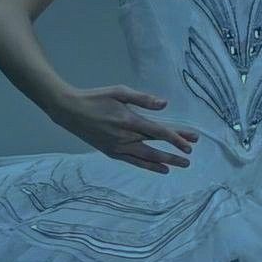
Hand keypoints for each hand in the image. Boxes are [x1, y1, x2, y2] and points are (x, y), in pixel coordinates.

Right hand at [50, 84, 198, 173]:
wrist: (70, 111)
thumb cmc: (96, 98)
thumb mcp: (120, 92)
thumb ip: (143, 99)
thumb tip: (165, 104)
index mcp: (130, 121)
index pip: (159, 132)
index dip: (177, 137)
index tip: (191, 141)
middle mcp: (126, 137)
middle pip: (157, 146)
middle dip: (176, 150)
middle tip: (190, 153)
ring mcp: (119, 147)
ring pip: (148, 157)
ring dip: (166, 161)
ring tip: (182, 164)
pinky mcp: (112, 153)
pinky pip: (135, 162)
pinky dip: (149, 166)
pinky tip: (162, 169)